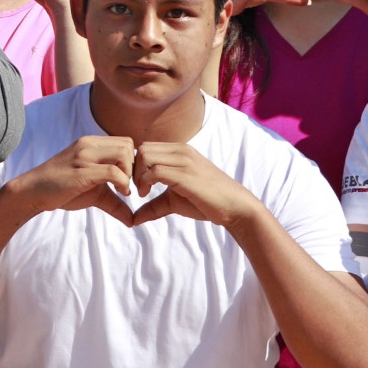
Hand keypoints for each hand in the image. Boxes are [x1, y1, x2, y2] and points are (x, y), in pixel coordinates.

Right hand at [6, 135, 135, 225]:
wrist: (32, 191)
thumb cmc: (61, 190)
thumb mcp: (94, 193)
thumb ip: (115, 202)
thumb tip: (133, 221)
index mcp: (91, 144)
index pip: (126, 142)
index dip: (134, 162)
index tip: (130, 182)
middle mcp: (88, 144)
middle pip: (129, 146)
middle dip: (135, 168)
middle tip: (129, 186)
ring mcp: (84, 156)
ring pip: (124, 154)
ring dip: (129, 174)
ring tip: (123, 190)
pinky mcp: (81, 171)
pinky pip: (113, 171)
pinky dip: (123, 183)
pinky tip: (120, 194)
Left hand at [130, 142, 260, 227]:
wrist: (235, 207)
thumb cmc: (205, 202)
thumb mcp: (174, 201)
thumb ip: (153, 205)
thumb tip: (132, 220)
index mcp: (179, 151)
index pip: (145, 147)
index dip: (135, 166)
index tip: (136, 185)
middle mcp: (181, 150)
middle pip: (142, 149)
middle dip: (132, 169)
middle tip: (135, 189)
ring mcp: (184, 161)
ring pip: (145, 156)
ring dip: (137, 175)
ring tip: (142, 192)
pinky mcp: (185, 175)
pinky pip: (155, 171)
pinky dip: (144, 182)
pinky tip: (146, 195)